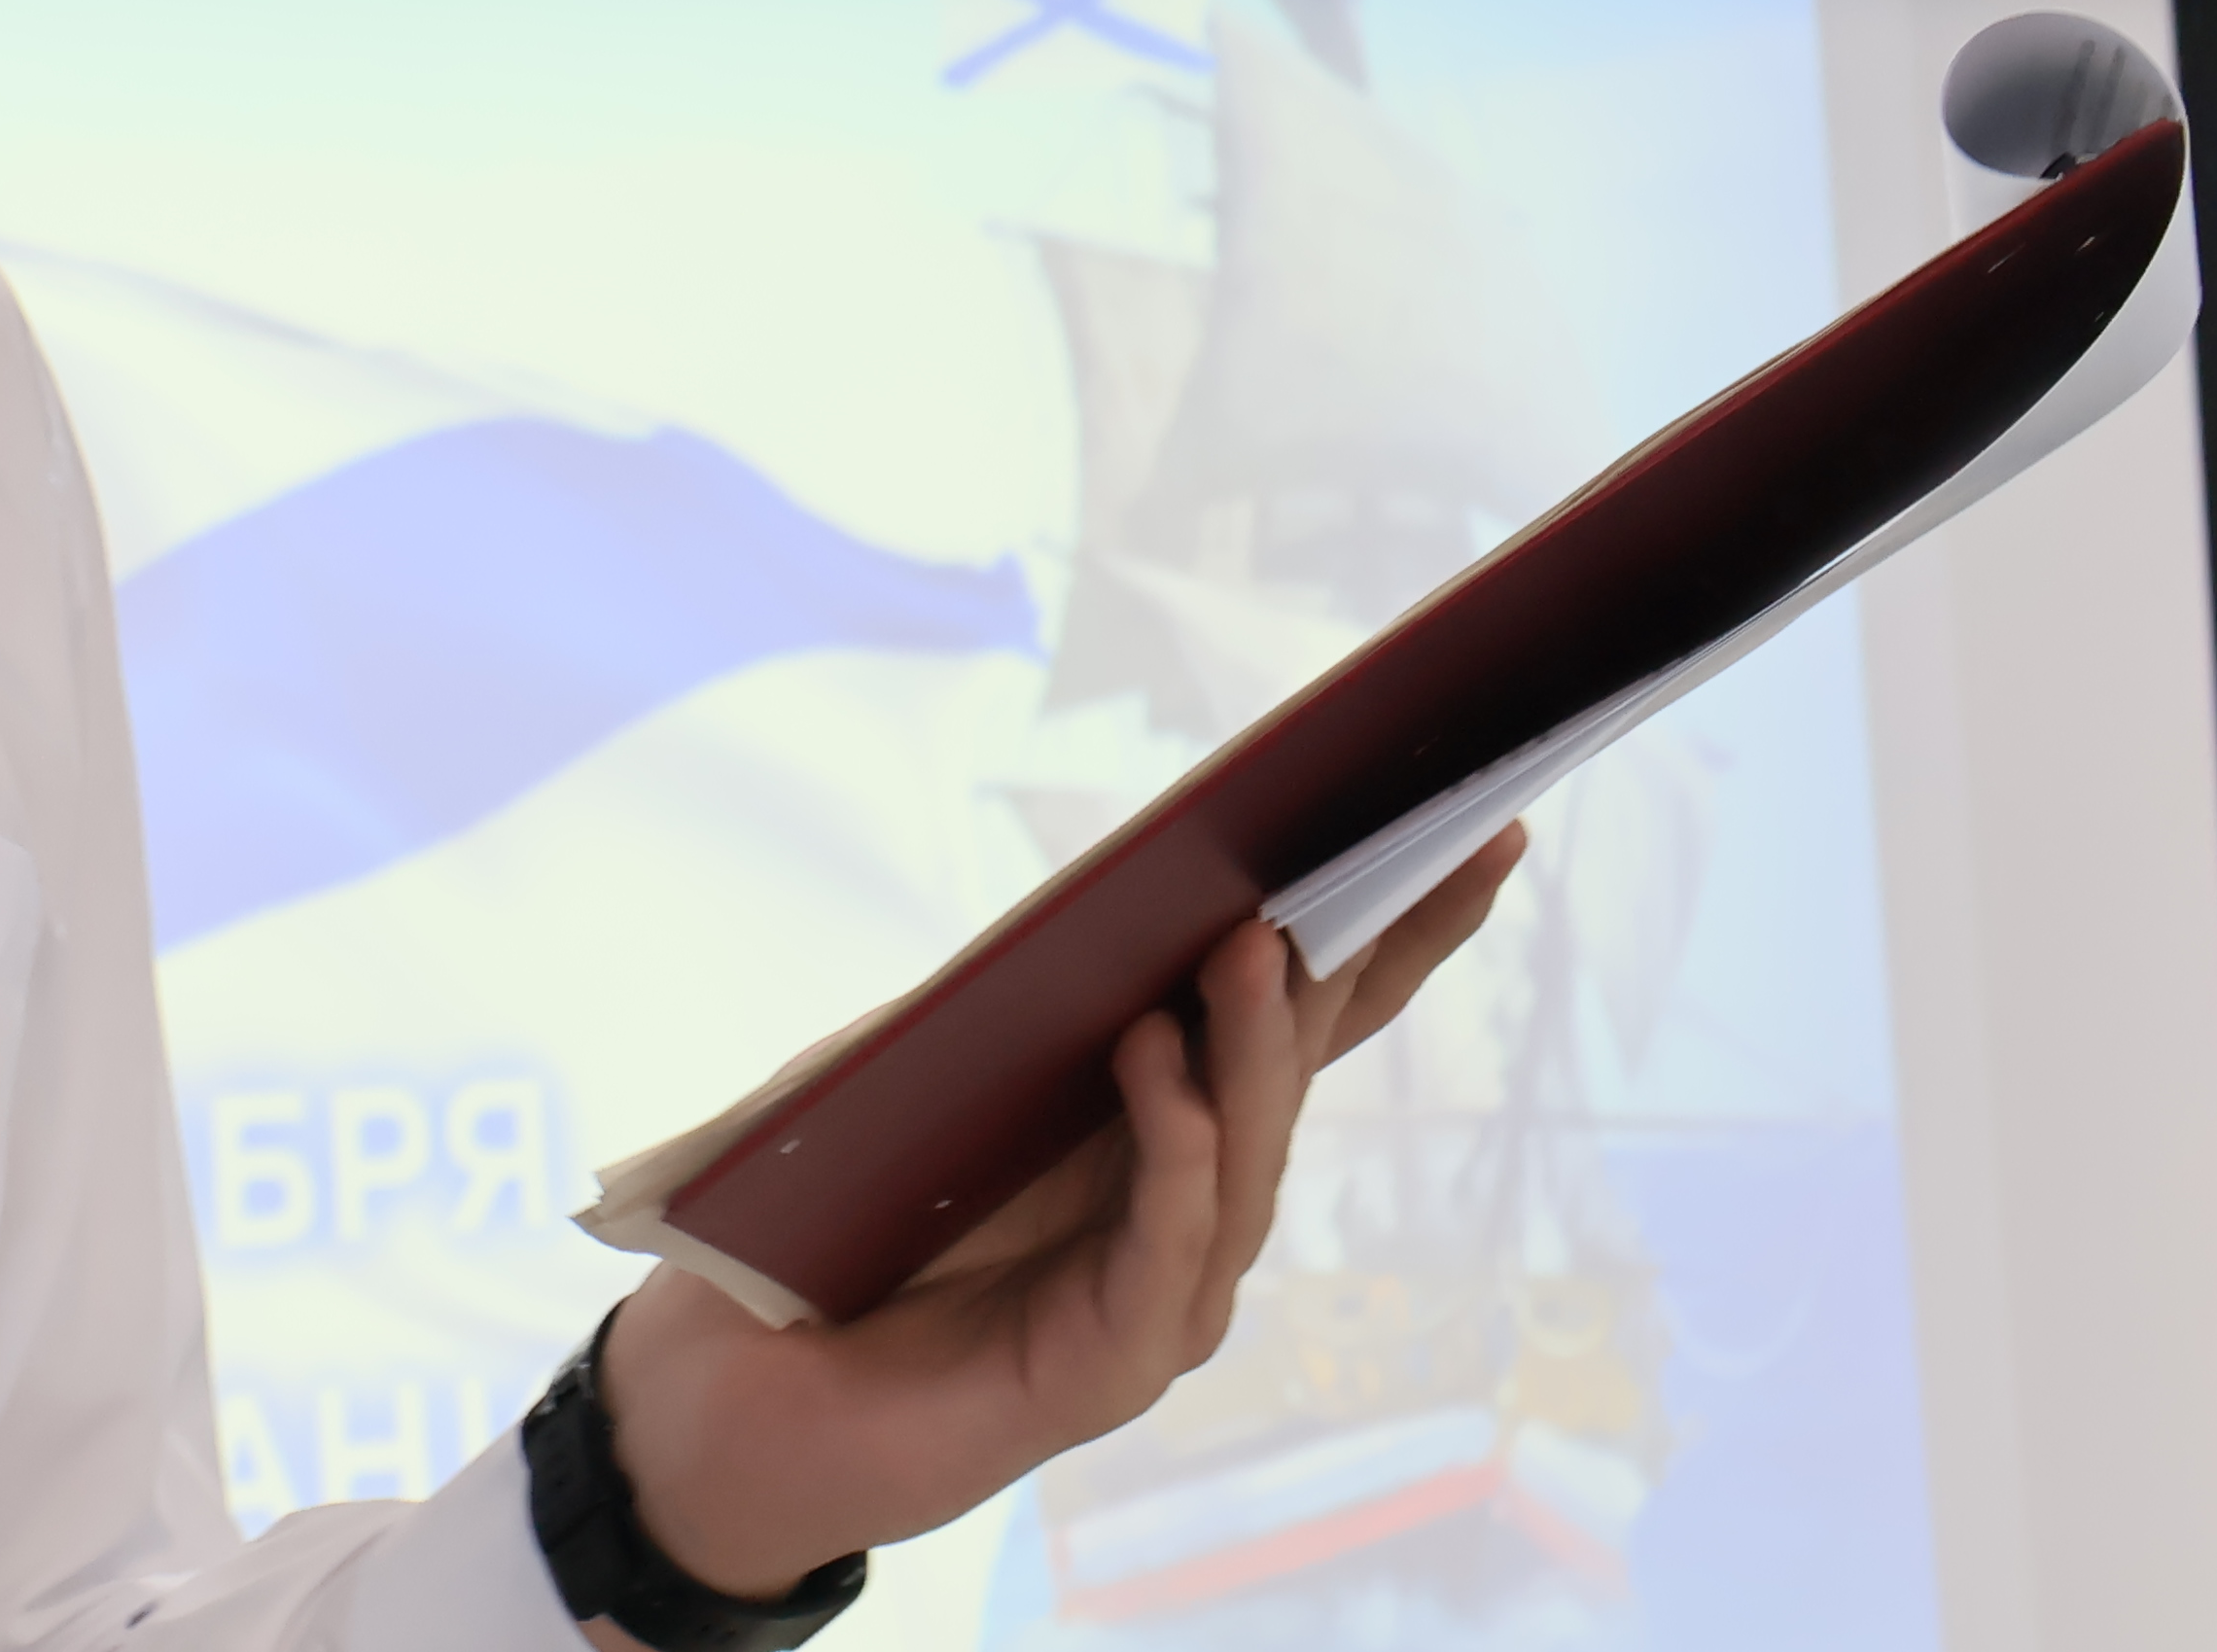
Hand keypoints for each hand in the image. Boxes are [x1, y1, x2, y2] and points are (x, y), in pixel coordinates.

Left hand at [580, 820, 1527, 1616]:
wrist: (737, 1387)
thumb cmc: (831, 1221)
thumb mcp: (923, 1069)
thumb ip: (1020, 1001)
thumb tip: (1118, 889)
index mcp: (1166, 1134)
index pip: (1303, 1022)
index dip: (1398, 935)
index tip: (1480, 829)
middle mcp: (1192, 1218)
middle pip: (1296, 1072)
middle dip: (1354, 959)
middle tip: (1387, 849)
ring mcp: (1161, 1300)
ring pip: (1245, 1153)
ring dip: (1247, 1041)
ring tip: (1244, 939)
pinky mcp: (1105, 1367)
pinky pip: (1164, 1243)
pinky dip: (1171, 1148)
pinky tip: (1153, 1064)